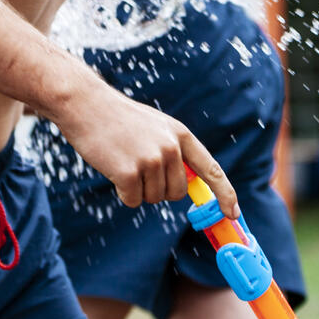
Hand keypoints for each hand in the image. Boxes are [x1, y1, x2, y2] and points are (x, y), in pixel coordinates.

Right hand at [52, 77, 239, 218]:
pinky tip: (112, 169)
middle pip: (177, 193)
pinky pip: (133, 200)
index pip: (212, 169)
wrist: (85, 104)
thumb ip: (174, 151)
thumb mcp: (155, 127)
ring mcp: (150, 160)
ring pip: (153, 199)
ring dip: (137, 189)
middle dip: (159, 189)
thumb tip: (186, 187)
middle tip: (138, 168)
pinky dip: (122, 193)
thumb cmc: (118, 118)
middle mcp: (170, 147)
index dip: (225, 194)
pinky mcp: (128, 172)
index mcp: (180, 135)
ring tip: (123, 161)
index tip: (232, 214)